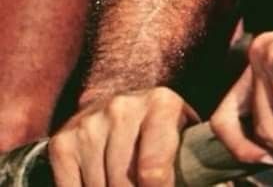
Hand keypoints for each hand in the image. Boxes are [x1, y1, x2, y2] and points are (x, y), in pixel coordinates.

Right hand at [48, 87, 197, 186]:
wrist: (120, 107)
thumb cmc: (162, 132)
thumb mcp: (184, 137)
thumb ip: (200, 165)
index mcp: (161, 104)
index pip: (154, 171)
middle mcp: (123, 108)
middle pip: (123, 185)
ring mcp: (90, 123)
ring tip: (122, 185)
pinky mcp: (63, 141)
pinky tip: (99, 186)